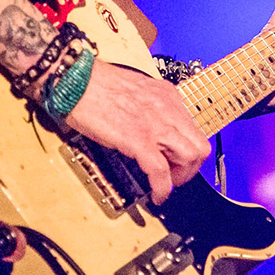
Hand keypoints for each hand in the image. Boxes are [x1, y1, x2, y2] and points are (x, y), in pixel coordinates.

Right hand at [62, 60, 210, 204]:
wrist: (75, 80)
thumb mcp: (135, 92)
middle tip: (175, 176)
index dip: (189, 151)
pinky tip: (156, 194)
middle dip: (191, 168)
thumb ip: (149, 108)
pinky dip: (162, 188)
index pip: (194, 129)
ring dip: (180, 178)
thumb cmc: (95, 84)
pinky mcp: (138, 139)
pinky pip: (161, 171)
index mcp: (166, 95)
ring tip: (166, 185)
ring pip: (189, 157)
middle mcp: (167, 108)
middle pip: (200, 145)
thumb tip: (151, 130)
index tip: (178, 161)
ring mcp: (155, 124)